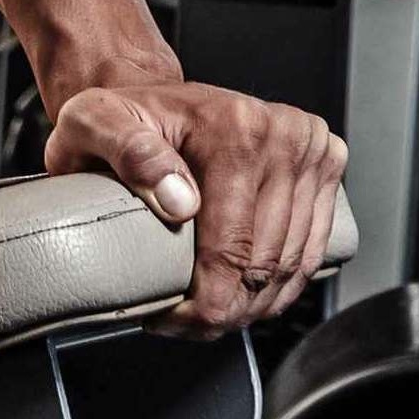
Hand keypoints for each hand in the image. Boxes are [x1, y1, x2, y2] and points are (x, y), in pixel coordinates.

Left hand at [44, 79, 347, 336]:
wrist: (151, 94)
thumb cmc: (119, 114)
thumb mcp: (95, 122)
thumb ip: (127, 153)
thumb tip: (178, 202)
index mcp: (235, 128)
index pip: (233, 247)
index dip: (204, 301)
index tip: (171, 320)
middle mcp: (284, 135)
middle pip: (266, 262)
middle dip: (225, 309)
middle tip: (182, 324)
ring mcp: (310, 151)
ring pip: (292, 265)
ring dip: (252, 304)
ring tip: (206, 314)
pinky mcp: (324, 167)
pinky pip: (309, 250)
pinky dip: (278, 285)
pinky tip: (242, 295)